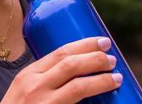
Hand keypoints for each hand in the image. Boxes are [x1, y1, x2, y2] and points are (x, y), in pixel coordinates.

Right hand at [0, 37, 121, 103]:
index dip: (85, 45)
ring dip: (101, 80)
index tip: (102, 42)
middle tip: (112, 60)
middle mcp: (35, 86)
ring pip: (78, 87)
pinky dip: (94, 99)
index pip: (60, 53)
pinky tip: (106, 99)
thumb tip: (78, 69)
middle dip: (96, 59)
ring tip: (116, 78)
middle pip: (71, 65)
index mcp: (28, 74)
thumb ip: (45, 80)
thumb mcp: (24, 90)